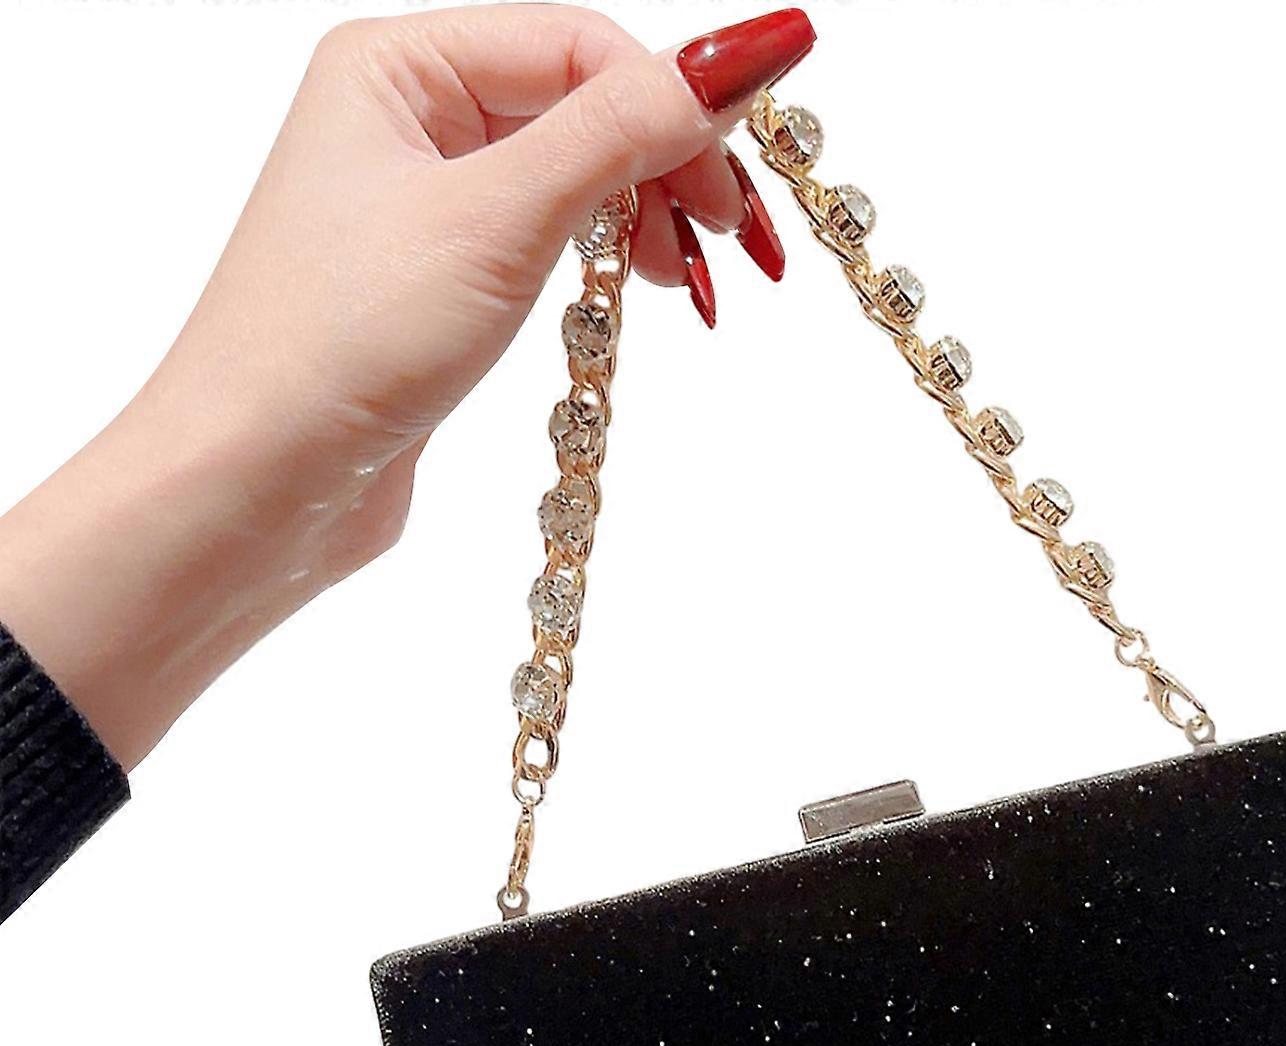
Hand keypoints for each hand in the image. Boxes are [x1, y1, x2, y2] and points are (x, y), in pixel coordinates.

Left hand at [0, 4, 810, 766]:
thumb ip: (628, 128)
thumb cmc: (345, 341)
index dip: (678, 110)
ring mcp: (420, 204)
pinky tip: (637, 300)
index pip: (583, 47)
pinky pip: (548, 243)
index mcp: (398, 64)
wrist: (256, 485)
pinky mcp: (437, 285)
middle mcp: (405, 118)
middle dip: (672, 173)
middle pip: (586, 108)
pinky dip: (606, 266)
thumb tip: (758, 48)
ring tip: (693, 293)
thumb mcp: (502, 217)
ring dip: (649, 224)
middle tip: (738, 254)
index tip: (740, 202)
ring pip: (575, 180)